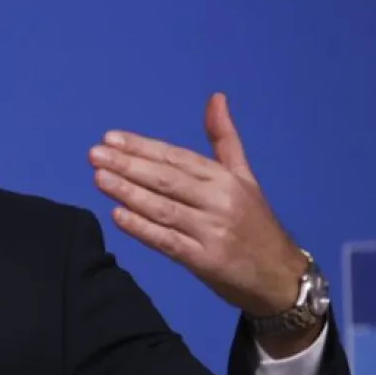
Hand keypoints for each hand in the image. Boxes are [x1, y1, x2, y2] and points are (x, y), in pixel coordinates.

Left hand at [88, 92, 306, 320]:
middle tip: (94, 154)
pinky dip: (142, 229)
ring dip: (129, 192)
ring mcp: (212, 231)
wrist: (281, 277)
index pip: (177, 158)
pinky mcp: (205, 261)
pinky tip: (117, 216)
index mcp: (226, 178)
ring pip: (164, 208)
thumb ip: (225, 139)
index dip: (143, 147)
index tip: (110, 138)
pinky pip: (168, 242)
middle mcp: (220, 200)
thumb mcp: (245, 177)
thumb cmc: (256, 224)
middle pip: (167, 179)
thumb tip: (215, 97)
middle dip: (128, 165)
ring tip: (99, 178)